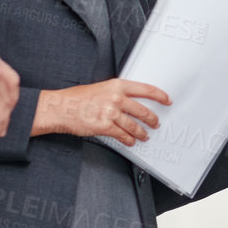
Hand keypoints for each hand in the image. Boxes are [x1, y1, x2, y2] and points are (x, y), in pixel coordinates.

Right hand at [33, 79, 171, 146]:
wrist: (60, 108)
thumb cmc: (77, 98)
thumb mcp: (100, 88)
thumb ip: (117, 93)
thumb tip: (131, 101)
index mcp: (117, 85)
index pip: (146, 89)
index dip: (160, 95)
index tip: (167, 100)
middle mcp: (116, 98)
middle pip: (143, 110)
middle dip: (152, 119)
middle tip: (156, 123)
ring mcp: (111, 113)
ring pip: (134, 125)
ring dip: (142, 133)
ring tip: (145, 136)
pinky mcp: (104, 126)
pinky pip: (122, 135)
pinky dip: (129, 140)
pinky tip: (131, 141)